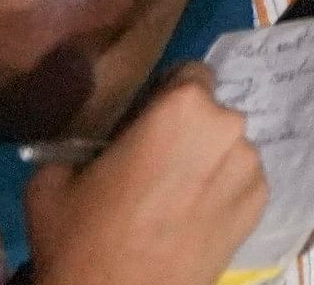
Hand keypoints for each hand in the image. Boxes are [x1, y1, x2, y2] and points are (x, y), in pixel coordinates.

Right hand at [21, 64, 265, 284]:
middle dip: (184, 131)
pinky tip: (189, 219)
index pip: (186, 74)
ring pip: (226, 148)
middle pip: (209, 114)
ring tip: (169, 199)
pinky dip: (219, 191)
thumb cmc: (81, 238)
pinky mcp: (261, 205)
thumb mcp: (53, 178)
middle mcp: (229, 127)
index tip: (141, 125)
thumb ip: (81, 142)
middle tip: (150, 166)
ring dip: (204, 161)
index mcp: (182, 107)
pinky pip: (238, 182)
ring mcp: (251, 168)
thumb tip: (92, 142)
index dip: (162, 97)